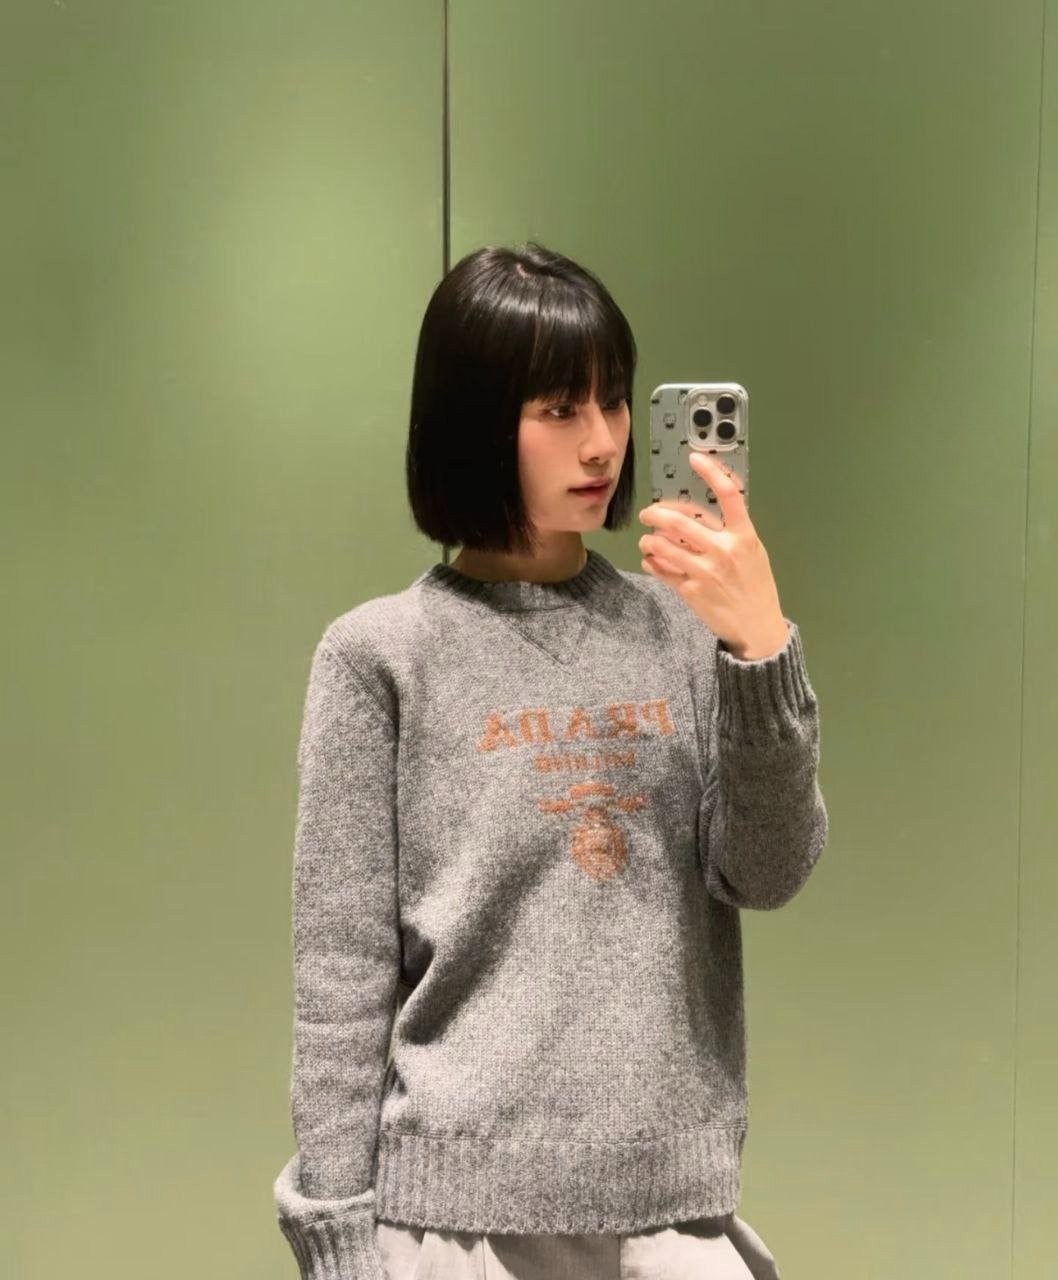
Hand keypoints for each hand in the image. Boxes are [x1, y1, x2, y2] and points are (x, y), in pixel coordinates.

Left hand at [638, 451, 788, 660]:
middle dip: (655, 513)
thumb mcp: (753, 552)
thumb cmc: (756, 587)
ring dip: (648, 540)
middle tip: (647, 514)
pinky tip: (652, 562)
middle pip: (679, 521)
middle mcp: (724, 551)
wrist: (757, 627)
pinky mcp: (691, 592)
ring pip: (663, 546)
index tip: (695, 459)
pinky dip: (652, 563)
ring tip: (647, 541)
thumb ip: (730, 532)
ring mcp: (705, 572)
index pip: (728, 495)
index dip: (711, 472)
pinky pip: (661, 571)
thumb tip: (697, 514)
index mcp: (744, 536)